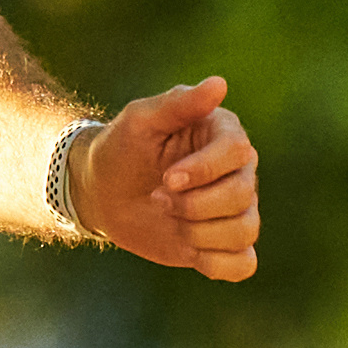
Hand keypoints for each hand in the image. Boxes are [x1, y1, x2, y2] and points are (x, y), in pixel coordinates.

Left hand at [79, 77, 266, 280]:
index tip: (166, 178)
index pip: (236, 153)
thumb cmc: (121, 148)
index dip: (202, 171)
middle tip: (157, 198)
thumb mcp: (140, 120)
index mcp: (224, 134)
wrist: (103, 192)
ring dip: (199, 233)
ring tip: (169, 220)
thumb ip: (178, 104)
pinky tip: (190, 252)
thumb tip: (219, 84)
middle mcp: (239, 171)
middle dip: (193, 205)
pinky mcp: (225, 243)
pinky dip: (217, 264)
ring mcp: (235, 209)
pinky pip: (244, 263)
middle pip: (242, 195)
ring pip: (245, 230)